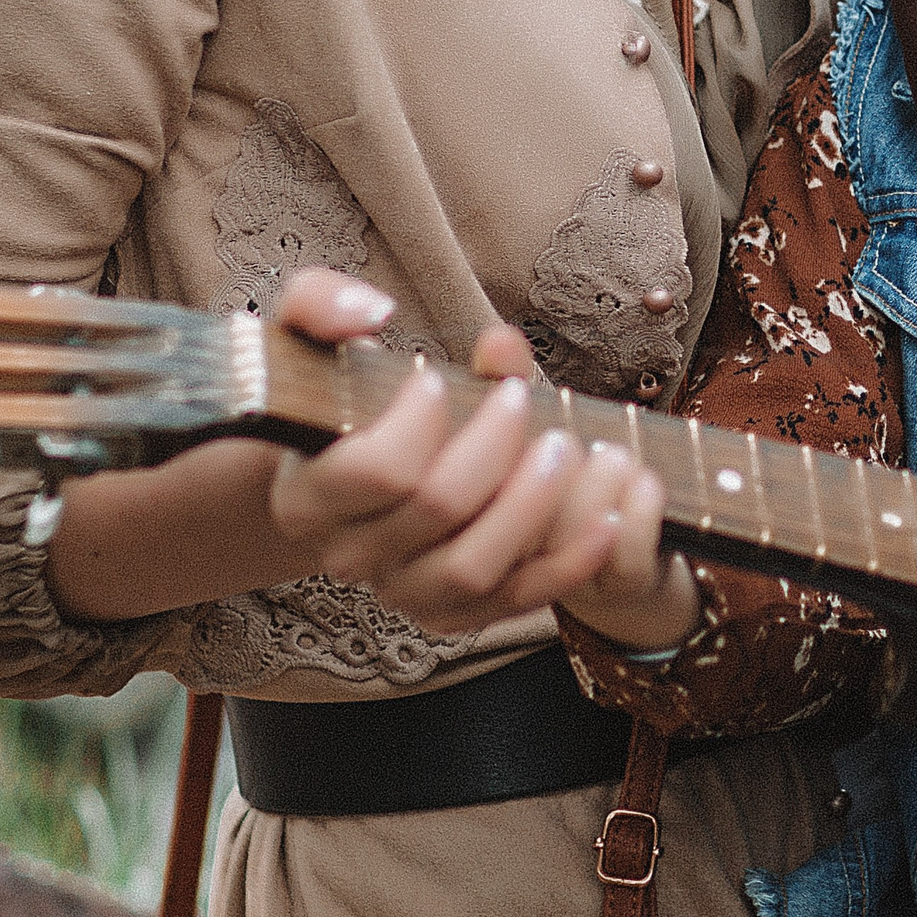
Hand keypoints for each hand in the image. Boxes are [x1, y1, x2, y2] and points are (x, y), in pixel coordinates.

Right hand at [262, 271, 690, 639]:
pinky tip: (608, 519)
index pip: (374, 470)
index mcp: (308, 496)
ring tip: (564, 446)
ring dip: (533, 505)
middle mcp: (348, 556)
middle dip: (492, 446)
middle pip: (435, 509)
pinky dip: (569, 564)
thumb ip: (320, 304)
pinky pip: (517, 601)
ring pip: (474, 568)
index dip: (418, 422)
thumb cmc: (341, 397)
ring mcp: (403, 591)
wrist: (351, 475)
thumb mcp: (312, 338)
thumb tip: (374, 311)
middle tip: (518, 398)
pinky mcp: (456, 612)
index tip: (436, 379)